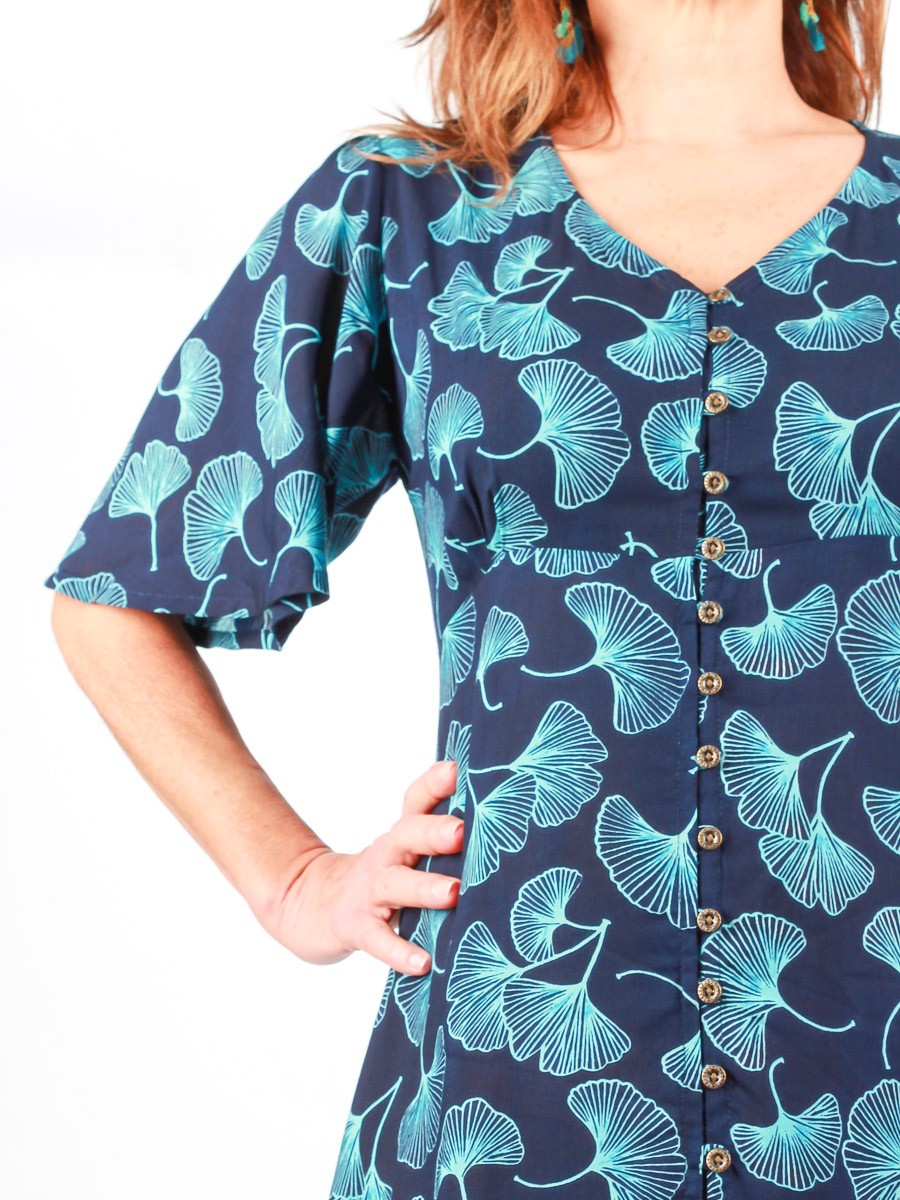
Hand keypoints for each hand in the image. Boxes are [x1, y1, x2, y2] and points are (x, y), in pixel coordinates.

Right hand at [255, 760, 462, 973]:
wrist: (309, 903)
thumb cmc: (377, 877)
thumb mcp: (402, 851)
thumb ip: (438, 837)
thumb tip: (496, 823)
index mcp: (401, 836)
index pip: (416, 801)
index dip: (434, 784)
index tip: (457, 769)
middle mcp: (386, 856)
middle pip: (408, 835)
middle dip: (434, 832)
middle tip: (461, 831)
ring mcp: (369, 891)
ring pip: (396, 885)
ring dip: (424, 888)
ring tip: (453, 893)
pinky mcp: (356, 927)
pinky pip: (378, 940)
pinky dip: (399, 951)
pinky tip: (423, 963)